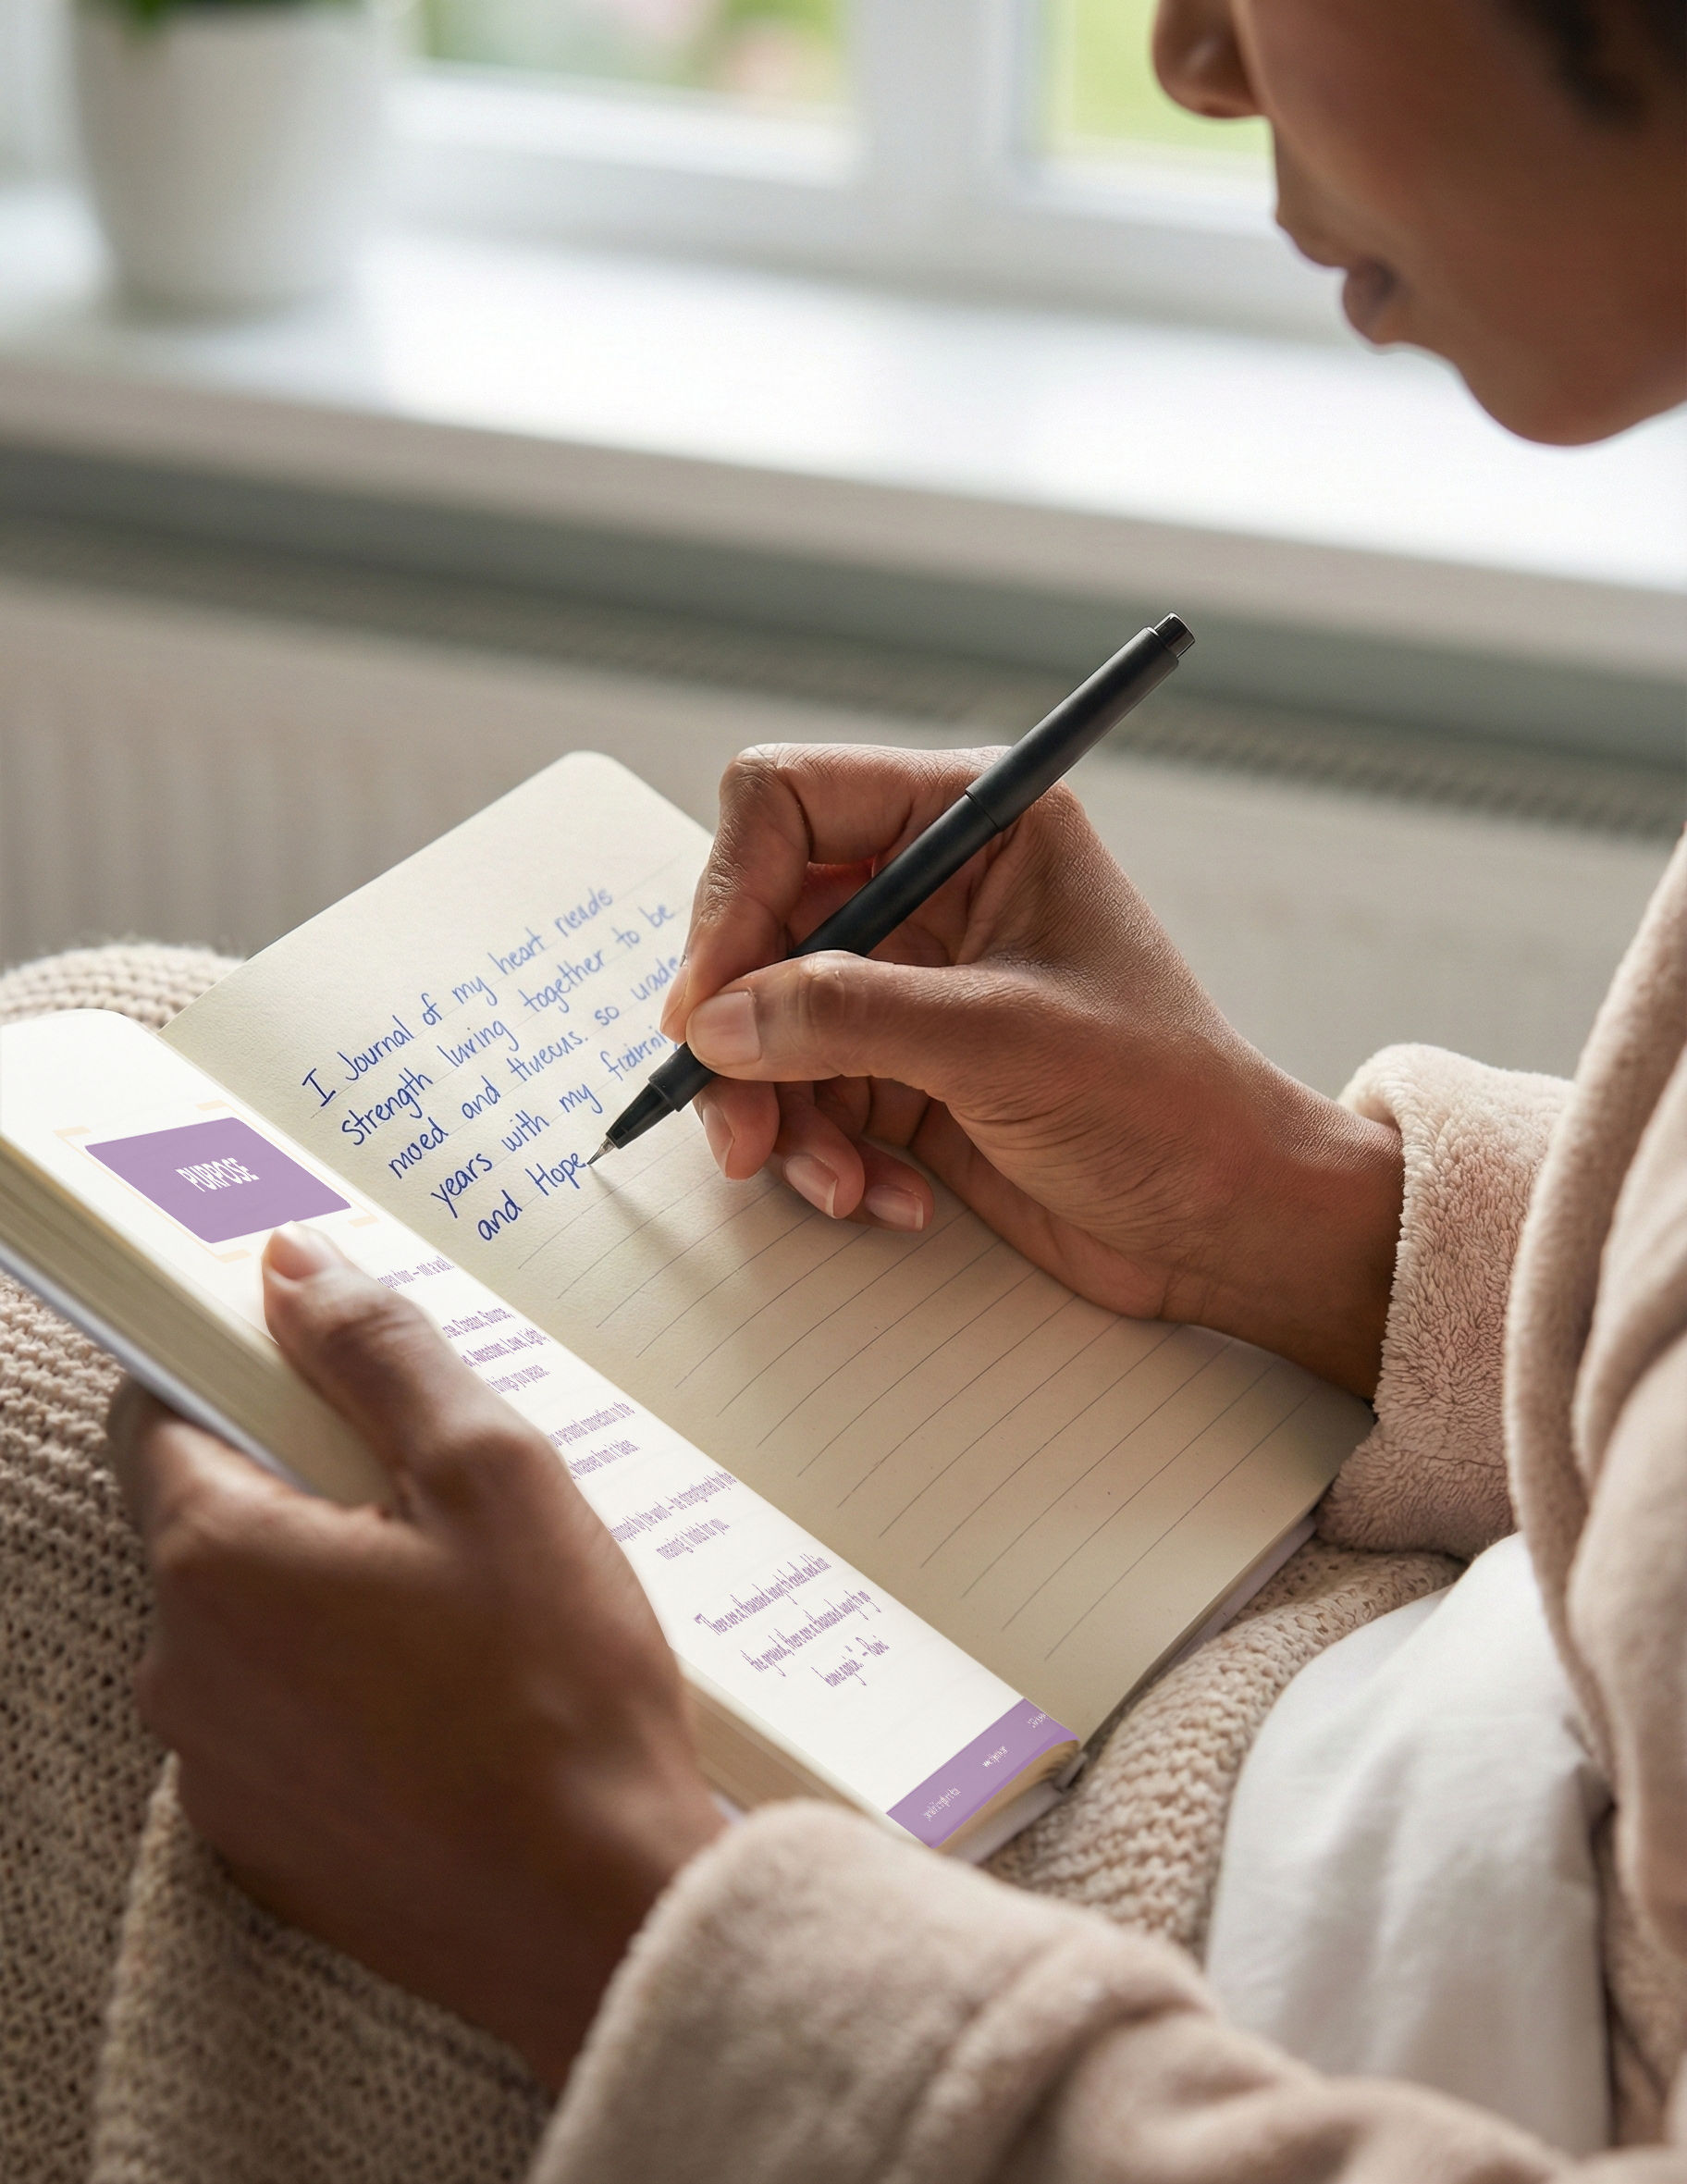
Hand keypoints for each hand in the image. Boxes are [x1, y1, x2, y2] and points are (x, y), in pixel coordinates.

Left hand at [106, 1224, 723, 2089]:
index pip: (161, 1413)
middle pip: (214, 1518)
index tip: (328, 1373)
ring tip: (470, 1611)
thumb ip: (378, 1352)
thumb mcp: (491, 1470)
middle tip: (445, 1498)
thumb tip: (294, 1265)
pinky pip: (280, 1720)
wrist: (600, 1913)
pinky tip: (456, 1702)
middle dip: (312, 1486)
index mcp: (216, 1561)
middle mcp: (180, 1671)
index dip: (241, 1373)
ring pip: (251, 1624)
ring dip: (331, 1591)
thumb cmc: (557, 1686)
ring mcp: (214, 1774)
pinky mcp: (263, 1846)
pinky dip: (343, 1689)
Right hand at [662, 744, 1401, 1397]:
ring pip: (765, 1025)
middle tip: (737, 1124)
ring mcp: (910, 988)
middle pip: (759, 924)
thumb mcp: (1003, 1044)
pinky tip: (885, 1199)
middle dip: (742, 1032)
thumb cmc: (1168, 1103)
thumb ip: (849, 1018)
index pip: (790, 802)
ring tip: (836, 1184)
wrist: (1229, 1224)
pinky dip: (823, 1156)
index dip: (732, 894)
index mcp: (976, 824)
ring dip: (781, 1116)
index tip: (709, 1002)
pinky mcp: (901, 1075)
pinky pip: (804, 1100)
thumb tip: (715, 1020)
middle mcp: (932, 891)